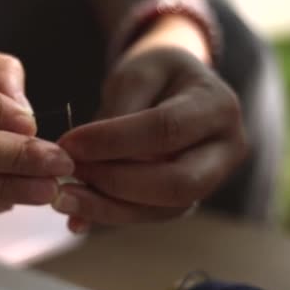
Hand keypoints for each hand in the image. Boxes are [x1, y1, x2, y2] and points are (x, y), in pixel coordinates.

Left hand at [54, 44, 246, 227]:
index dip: (114, 141)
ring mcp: (211, 181)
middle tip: (69, 173)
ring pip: (163, 209)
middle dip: (116, 183)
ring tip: (64, 198)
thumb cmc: (156, 74)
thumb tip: (84, 156)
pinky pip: (150, 215)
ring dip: (108, 208)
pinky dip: (111, 215)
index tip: (68, 144)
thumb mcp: (137, 73)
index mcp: (218, 106)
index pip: (166, 130)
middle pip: (177, 183)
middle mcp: (225, 150)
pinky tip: (76, 216)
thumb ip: (117, 112)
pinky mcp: (186, 200)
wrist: (177, 89)